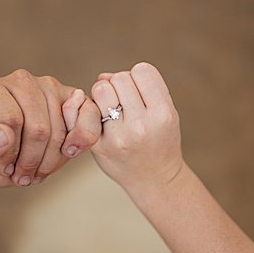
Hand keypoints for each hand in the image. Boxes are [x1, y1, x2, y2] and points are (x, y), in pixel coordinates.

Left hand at [0, 69, 102, 187]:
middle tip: (22, 175)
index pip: (10, 120)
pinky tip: (69, 152)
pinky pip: (88, 112)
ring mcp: (47, 85)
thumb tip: (4, 135)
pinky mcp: (70, 95)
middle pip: (38, 128)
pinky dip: (83, 138)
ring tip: (35, 170)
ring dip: (50, 160)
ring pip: (59, 129)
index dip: (10, 153)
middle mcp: (18, 79)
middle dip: (32, 162)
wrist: (2, 149)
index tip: (3, 166)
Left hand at [88, 65, 184, 194]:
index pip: (143, 71)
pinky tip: (103, 121)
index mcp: (164, 114)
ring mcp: (120, 137)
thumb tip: (103, 76)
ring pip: (102, 88)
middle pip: (120, 77)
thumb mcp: (165, 113)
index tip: (141, 93)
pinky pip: (88, 110)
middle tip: (126, 104)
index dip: (139, 78)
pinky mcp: (101, 146)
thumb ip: (140, 88)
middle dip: (121, 86)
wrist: (157, 182)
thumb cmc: (160, 141)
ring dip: (104, 94)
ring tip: (113, 110)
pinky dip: (93, 109)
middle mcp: (143, 125)